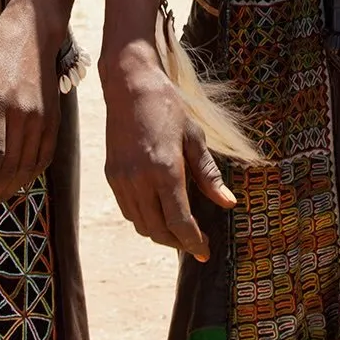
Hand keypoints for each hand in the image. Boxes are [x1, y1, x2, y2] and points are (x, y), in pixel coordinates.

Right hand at [101, 44, 235, 261]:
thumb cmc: (167, 108)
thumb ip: (209, 174)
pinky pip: (128, 211)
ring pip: (141, 224)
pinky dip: (144, 220)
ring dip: (161, 233)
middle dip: (179, 242)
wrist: (130, 87)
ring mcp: (122, 179)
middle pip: (159, 230)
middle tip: (197, 243)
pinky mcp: (111, 175)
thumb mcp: (195, 137)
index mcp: (165, 170)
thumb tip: (228, 203)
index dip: (194, 242)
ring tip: (179, 230)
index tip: (205, 252)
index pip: (180, 223)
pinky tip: (158, 212)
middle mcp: (139, 180)